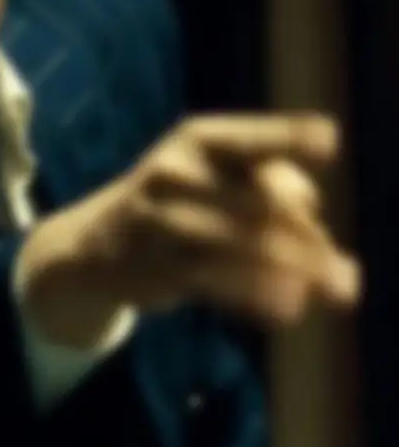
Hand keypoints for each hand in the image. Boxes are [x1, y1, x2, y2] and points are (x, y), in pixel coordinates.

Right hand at [15, 113, 361, 348]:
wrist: (97, 242)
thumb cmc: (179, 199)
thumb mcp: (215, 174)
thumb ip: (273, 187)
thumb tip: (319, 231)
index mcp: (199, 137)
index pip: (253, 137)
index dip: (290, 137)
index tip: (328, 141)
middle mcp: (177, 170)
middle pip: (261, 204)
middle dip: (311, 243)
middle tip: (350, 279)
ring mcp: (162, 217)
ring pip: (245, 245)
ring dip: (297, 273)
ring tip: (338, 292)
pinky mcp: (157, 263)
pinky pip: (219, 281)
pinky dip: (258, 295)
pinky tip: (288, 309)